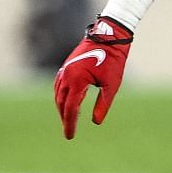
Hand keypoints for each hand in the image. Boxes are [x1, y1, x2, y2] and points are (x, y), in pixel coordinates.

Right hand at [53, 17, 133, 139]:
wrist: (109, 36)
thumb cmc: (113, 60)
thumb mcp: (111, 85)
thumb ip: (103, 104)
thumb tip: (95, 122)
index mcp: (77, 81)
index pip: (71, 109)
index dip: (70, 124)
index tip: (70, 136)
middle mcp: (67, 75)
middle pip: (62, 103)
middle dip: (65, 118)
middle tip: (69, 131)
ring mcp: (65, 69)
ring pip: (58, 94)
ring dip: (62, 108)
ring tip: (68, 119)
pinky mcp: (67, 65)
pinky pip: (59, 85)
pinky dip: (60, 96)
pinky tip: (66, 102)